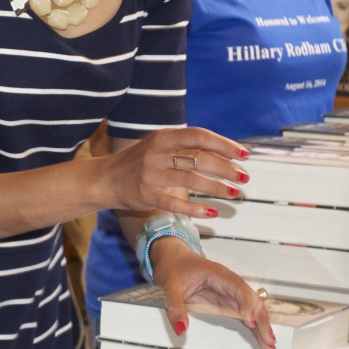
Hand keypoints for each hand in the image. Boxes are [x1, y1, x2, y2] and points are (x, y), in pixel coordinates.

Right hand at [103, 128, 247, 218]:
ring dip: (216, 187)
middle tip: (244, 177)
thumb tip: (223, 152)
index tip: (244, 154)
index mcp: (163, 137)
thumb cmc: (137, 162)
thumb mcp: (158, 145)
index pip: (199, 136)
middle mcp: (157, 154)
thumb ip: (184, 146)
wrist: (104, 179)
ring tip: (234, 193)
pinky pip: (174, 203)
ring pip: (190, 180)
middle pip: (199, 158)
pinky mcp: (147, 196)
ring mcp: (151, 175)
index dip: (224, 144)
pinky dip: (195, 209)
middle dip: (226, 168)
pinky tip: (211, 212)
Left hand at [151, 239, 274, 348]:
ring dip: (261, 326)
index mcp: (218, 275)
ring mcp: (229, 293)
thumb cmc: (174, 266)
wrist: (172, 258)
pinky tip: (261, 338)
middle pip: (251, 302)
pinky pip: (244, 314)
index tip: (250, 321)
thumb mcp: (169, 286)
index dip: (246, 306)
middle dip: (261, 321)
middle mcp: (229, 284)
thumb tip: (181, 327)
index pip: (239, 290)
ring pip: (251, 310)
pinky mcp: (226, 302)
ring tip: (269, 345)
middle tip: (267, 340)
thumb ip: (175, 307)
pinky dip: (253, 326)